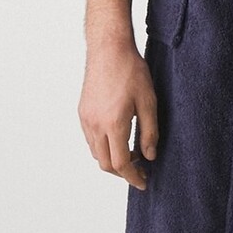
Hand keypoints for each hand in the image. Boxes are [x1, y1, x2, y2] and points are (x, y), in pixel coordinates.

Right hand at [79, 38, 158, 188]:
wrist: (108, 49)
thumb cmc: (131, 71)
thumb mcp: (149, 102)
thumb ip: (149, 132)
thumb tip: (149, 156)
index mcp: (113, 124)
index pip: (121, 163)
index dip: (133, 177)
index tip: (143, 183)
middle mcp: (95, 125)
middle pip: (105, 164)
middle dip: (123, 172)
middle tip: (140, 170)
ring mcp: (86, 119)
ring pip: (96, 153)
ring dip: (112, 160)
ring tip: (132, 154)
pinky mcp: (82, 112)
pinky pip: (91, 140)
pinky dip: (103, 147)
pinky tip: (118, 139)